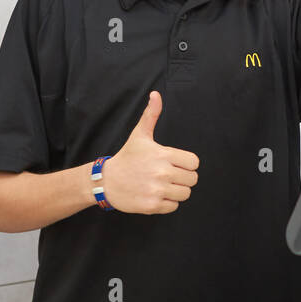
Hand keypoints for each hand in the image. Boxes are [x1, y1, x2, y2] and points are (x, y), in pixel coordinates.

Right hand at [100, 91, 199, 213]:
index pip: (194, 163)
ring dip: (177, 191)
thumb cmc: (127, 157)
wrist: (106, 181)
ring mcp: (157, 190)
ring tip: (163, 185)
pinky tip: (156, 195)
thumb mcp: (140, 135)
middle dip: (183, 178)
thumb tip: (156, 94)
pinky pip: (174, 207)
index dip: (187, 164)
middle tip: (169, 175)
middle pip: (192, 179)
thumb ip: (151, 115)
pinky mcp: (152, 206)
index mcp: (163, 154)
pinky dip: (167, 203)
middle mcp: (162, 173)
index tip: (176, 164)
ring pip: (185, 194)